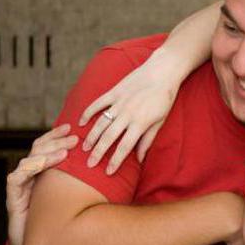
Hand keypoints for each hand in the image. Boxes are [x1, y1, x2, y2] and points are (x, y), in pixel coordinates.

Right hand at [6, 124, 77, 244]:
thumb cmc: (58, 226)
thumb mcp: (74, 202)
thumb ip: (83, 185)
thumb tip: (109, 172)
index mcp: (42, 174)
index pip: (46, 147)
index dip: (56, 135)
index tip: (72, 126)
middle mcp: (29, 177)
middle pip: (38, 149)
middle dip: (56, 141)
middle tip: (75, 137)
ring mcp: (20, 187)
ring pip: (29, 160)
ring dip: (47, 153)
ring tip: (65, 152)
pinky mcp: (13, 199)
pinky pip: (17, 178)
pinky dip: (30, 168)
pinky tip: (42, 164)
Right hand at [79, 50, 182, 174]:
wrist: (163, 71)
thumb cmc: (164, 98)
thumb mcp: (160, 121)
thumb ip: (148, 139)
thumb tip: (140, 159)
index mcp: (140, 123)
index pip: (125, 147)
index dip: (116, 161)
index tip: (108, 172)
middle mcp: (127, 114)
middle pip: (109, 137)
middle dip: (98, 153)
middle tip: (89, 164)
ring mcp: (119, 102)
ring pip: (100, 123)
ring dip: (90, 137)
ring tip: (83, 148)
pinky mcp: (114, 91)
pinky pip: (98, 103)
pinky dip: (88, 112)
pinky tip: (80, 122)